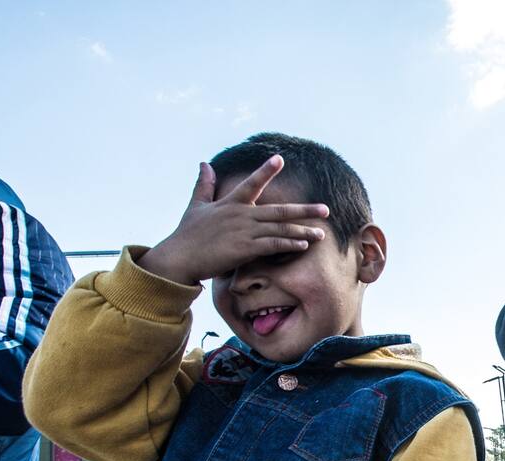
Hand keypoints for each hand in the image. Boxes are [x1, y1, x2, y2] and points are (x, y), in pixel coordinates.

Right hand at [139, 155, 329, 285]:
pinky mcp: (244, 249)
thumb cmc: (187, 234)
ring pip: (280, 229)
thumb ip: (204, 184)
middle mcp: (241, 214)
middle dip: (304, 210)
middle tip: (325, 209)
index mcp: (230, 203)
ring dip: (302, 231)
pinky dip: (288, 244)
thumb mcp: (196, 206)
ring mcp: (244, 231)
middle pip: (279, 210)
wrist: (179, 257)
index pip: (252, 183)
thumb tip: (205, 163)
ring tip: (320, 233)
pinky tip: (303, 244)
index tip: (280, 159)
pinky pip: (272, 245)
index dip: (266, 171)